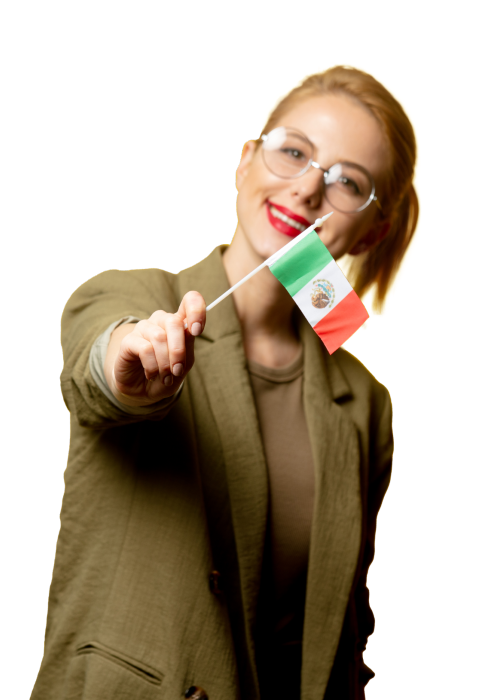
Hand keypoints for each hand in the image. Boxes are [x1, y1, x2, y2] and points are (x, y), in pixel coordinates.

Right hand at [111, 291, 205, 405]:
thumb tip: (190, 329)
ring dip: (165, 362)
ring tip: (166, 377)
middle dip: (178, 350)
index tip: (197, 330)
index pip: (190, 301)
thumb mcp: (184, 364)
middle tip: (177, 371)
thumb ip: (188, 346)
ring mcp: (144, 328)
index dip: (196, 310)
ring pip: (159, 337)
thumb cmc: (166, 375)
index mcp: (179, 322)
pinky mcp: (129, 340)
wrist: (143, 391)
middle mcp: (161, 320)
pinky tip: (150, 374)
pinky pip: (145, 348)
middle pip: (174, 322)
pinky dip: (152, 366)